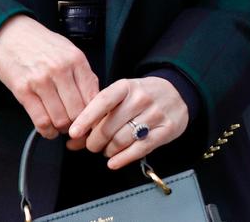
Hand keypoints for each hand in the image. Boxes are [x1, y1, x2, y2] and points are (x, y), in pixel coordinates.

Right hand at [0, 14, 99, 138]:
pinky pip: (41, 121)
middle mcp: (60, 69)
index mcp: (76, 59)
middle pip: (77, 113)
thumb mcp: (68, 50)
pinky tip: (48, 128)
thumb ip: (82, 73)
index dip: (93, 116)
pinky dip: (47, 131)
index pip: (93, 98)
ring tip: (59, 126)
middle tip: (73, 126)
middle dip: (77, 125)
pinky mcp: (23, 90)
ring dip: (61, 129)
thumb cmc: (41, 43)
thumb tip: (95, 101)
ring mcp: (41, 80)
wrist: (11, 32)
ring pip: (60, 120)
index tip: (89, 122)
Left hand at [67, 76, 188, 168]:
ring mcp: (155, 114)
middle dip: (95, 141)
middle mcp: (140, 98)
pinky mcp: (166, 130)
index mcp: (126, 86)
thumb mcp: (122, 95)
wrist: (176, 92)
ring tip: (106, 150)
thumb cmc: (142, 95)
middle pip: (110, 126)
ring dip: (108, 150)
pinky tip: (113, 162)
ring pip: (122, 140)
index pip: (102, 101)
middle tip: (91, 145)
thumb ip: (99, 114)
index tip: (73, 133)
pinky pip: (140, 149)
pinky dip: (123, 159)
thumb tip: (74, 140)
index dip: (86, 118)